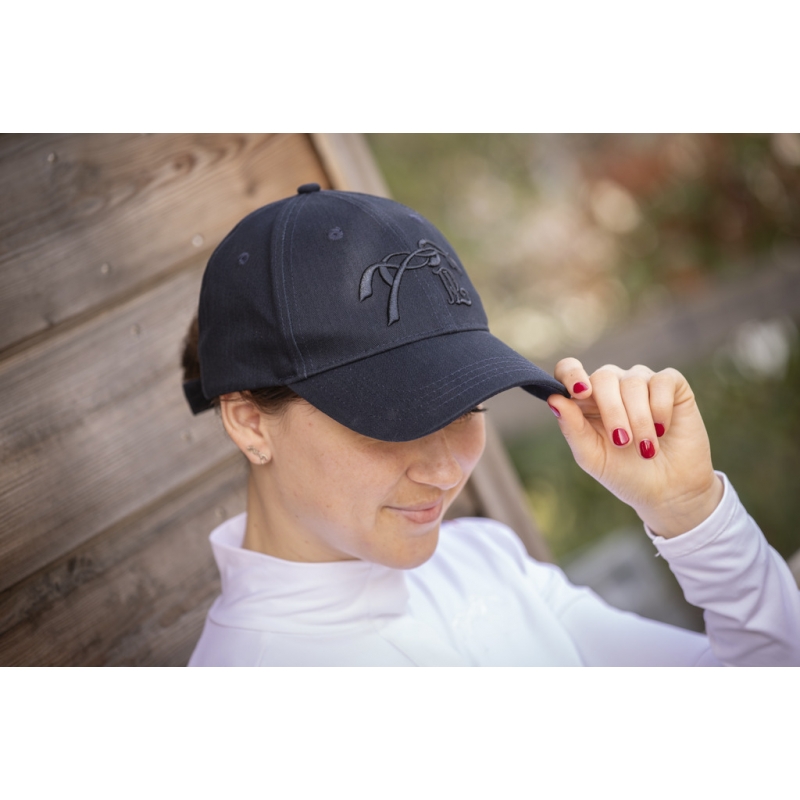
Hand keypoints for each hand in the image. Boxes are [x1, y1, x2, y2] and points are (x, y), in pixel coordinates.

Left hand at [547, 359, 723, 538]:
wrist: (669, 490)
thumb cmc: (625, 473)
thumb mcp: (592, 456)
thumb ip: (572, 428)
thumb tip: (553, 399)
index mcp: (585, 400)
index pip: (569, 370)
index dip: (572, 374)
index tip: (581, 392)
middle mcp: (611, 385)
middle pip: (603, 378)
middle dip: (612, 412)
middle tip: (622, 442)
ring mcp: (640, 381)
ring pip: (633, 382)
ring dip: (639, 419)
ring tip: (646, 448)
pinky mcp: (670, 384)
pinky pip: (662, 381)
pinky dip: (661, 408)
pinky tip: (663, 429)